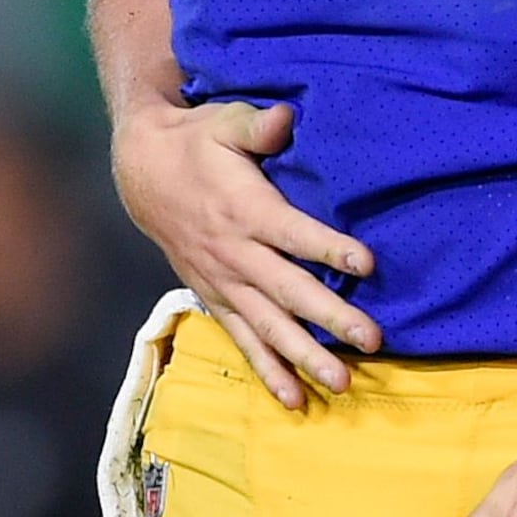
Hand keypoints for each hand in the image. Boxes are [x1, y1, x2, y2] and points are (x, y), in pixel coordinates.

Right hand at [111, 96, 378, 405]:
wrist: (143, 173)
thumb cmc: (196, 143)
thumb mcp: (223, 121)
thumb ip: (256, 126)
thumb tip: (286, 117)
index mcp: (244, 209)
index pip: (293, 234)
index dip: (330, 247)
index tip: (367, 264)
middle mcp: (236, 254)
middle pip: (289, 291)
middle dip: (330, 318)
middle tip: (372, 341)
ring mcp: (225, 282)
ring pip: (269, 326)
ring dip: (305, 357)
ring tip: (341, 382)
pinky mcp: (216, 298)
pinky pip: (244, 340)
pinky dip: (268, 370)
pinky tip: (295, 400)